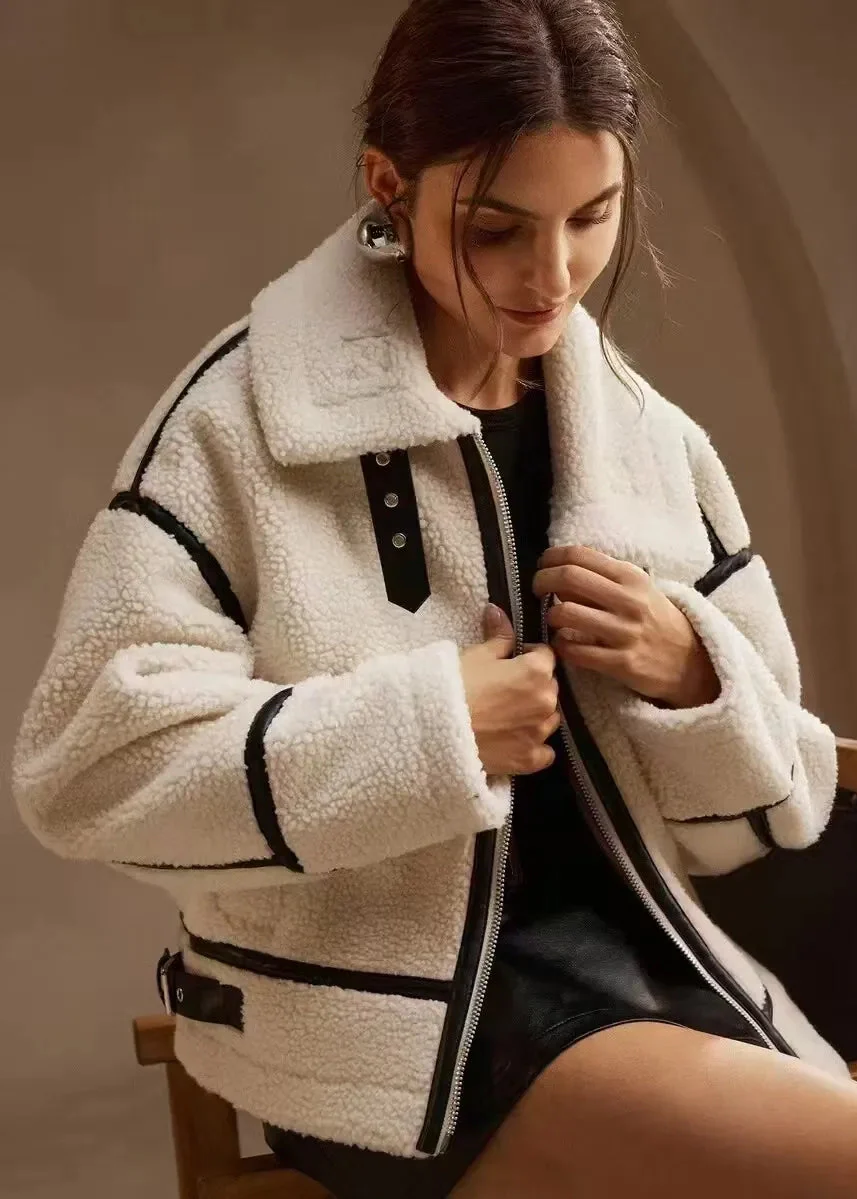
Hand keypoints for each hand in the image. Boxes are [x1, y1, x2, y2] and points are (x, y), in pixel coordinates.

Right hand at [459, 604, 560, 775]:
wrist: (435, 729)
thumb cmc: (455, 685)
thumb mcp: (476, 655)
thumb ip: (498, 635)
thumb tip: (498, 610)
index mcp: (537, 671)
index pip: (547, 655)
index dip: (530, 655)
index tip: (513, 660)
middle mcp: (547, 702)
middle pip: (550, 687)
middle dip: (534, 684)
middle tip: (506, 688)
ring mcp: (539, 733)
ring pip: (550, 718)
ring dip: (536, 714)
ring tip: (509, 715)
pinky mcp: (529, 759)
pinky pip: (544, 752)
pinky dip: (535, 746)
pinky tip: (517, 741)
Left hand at [532, 546, 720, 708]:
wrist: (691, 661)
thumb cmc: (656, 620)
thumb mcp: (638, 590)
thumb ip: (604, 578)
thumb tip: (560, 570)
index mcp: (631, 577)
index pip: (579, 555)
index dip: (551, 558)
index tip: (543, 565)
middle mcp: (628, 601)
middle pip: (568, 578)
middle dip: (542, 581)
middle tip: (537, 589)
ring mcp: (625, 632)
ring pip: (566, 613)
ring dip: (551, 616)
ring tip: (555, 620)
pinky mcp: (622, 663)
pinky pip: (575, 651)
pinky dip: (561, 646)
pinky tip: (564, 644)